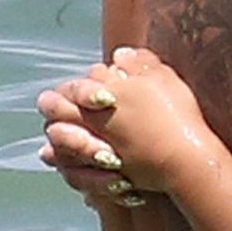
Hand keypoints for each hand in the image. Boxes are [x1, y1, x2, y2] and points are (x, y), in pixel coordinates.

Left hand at [38, 48, 220, 209]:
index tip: (63, 86)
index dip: (68, 86)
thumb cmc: (175, 115)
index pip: (74, 89)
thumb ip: (139, 63)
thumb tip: (120, 54)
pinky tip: (69, 168)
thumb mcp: (162, 78)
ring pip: (62, 145)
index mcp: (102, 99)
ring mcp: (97, 153)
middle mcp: (92, 125)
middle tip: (45, 102)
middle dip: (51, 106)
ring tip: (49, 137)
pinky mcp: (107, 176)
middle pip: (60, 114)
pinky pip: (76, 173)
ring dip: (55, 138)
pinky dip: (68, 167)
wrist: (185, 160)